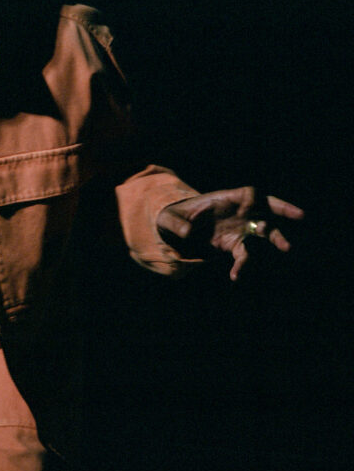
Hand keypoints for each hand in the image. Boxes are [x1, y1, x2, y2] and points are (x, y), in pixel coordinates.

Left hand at [157, 186, 304, 280]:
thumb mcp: (169, 219)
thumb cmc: (174, 218)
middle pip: (267, 208)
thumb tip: (186, 232)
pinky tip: (234, 276)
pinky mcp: (235, 246)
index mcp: (226, 199)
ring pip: (264, 232)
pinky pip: (244, 255)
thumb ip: (177, 224)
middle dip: (284, 210)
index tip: (247, 207)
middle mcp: (238, 213)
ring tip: (287, 248)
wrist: (175, 232)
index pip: (248, 193)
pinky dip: (242, 265)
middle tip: (301, 215)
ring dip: (277, 239)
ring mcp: (239, 229)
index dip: (250, 199)